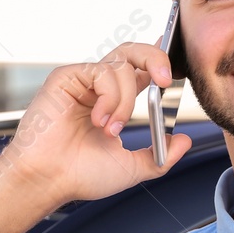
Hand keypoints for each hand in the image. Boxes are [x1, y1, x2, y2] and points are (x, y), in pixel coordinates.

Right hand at [0, 42, 193, 205]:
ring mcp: (82, 80)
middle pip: (132, 51)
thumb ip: (161, 156)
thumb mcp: (132, 168)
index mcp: (114, 101)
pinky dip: (109, 98)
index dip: (158, 58)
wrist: (49, 180)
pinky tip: (98, 120)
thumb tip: (184, 141)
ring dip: (126, 101)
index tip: (175, 57)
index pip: (140, 69)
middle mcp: (98, 86)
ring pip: (122, 66)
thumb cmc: (80, 175)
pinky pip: (102, 72)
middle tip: (165, 81)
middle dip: (156, 58)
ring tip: (111, 129)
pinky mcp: (66, 77)